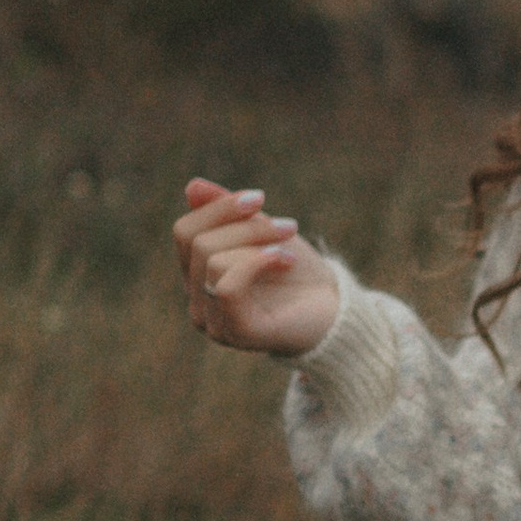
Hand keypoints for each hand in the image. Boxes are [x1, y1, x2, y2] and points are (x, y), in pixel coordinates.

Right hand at [174, 177, 341, 358]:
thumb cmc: (296, 270)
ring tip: (289, 249)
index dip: (218, 208)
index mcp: (198, 276)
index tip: (259, 198)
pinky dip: (257, 262)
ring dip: (257, 243)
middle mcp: (198, 303)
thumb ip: (225, 211)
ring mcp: (215, 322)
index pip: (184, 232)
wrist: (335, 307)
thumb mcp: (261, 230)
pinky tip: (285, 260)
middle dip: (246, 225)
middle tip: (288, 227)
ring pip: (212, 261)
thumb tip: (193, 186)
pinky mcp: (238, 333)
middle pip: (198, 244)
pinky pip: (227, 288)